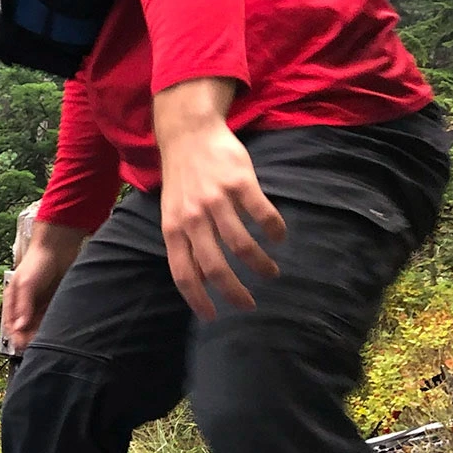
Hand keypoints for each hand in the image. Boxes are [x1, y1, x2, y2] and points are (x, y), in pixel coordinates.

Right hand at [2, 223, 89, 351]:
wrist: (59, 248)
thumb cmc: (37, 261)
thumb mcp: (25, 284)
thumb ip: (22, 306)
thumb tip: (18, 327)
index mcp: (13, 302)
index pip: (11, 326)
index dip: (16, 338)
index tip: (24, 345)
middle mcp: (25, 306)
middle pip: (25, 330)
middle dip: (31, 339)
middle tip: (40, 345)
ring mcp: (40, 306)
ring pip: (40, 327)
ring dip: (43, 334)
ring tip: (51, 339)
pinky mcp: (54, 304)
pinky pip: (52, 321)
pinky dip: (54, 327)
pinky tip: (59, 330)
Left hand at [155, 80, 285, 318]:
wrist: (189, 134)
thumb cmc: (182, 179)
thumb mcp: (173, 213)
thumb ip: (185, 242)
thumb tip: (200, 279)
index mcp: (173, 228)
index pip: (184, 273)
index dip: (198, 299)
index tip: (214, 317)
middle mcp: (193, 218)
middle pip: (215, 267)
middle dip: (235, 292)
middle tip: (250, 305)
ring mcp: (216, 200)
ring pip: (241, 245)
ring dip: (260, 265)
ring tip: (270, 272)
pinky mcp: (239, 183)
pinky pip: (262, 215)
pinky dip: (274, 231)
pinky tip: (279, 238)